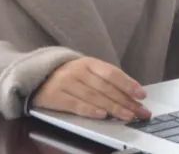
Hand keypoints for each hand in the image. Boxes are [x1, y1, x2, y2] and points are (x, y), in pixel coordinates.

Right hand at [32, 57, 150, 121]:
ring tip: (127, 116)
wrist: (36, 77)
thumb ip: (104, 79)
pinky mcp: (55, 96)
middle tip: (140, 111)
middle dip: (125, 101)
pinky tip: (102, 115)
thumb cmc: (68, 76)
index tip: (142, 95)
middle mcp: (77, 70)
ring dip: (113, 108)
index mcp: (88, 62)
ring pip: (94, 96)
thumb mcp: (85, 71)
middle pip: (105, 87)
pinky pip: (76, 105)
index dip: (128, 84)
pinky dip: (90, 110)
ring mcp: (66, 82)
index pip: (112, 73)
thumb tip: (130, 94)